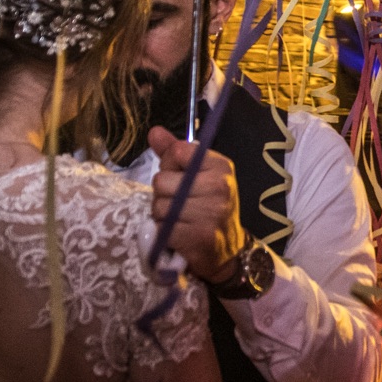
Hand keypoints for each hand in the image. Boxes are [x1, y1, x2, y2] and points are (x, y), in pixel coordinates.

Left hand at [148, 126, 245, 282]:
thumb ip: (174, 152)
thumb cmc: (208, 206)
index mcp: (221, 166)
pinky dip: (164, 234)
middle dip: (163, 194)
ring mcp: (210, 213)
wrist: (227, 251)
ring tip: (180, 220)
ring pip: (159, 206)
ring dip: (162, 216)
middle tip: (180, 204)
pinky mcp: (199, 237)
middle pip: (161, 180)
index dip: (170, 165)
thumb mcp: (197, 175)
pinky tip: (179, 235)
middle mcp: (219, 186)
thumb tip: (154, 131)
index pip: (177, 151)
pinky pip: (162, 229)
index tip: (182, 177)